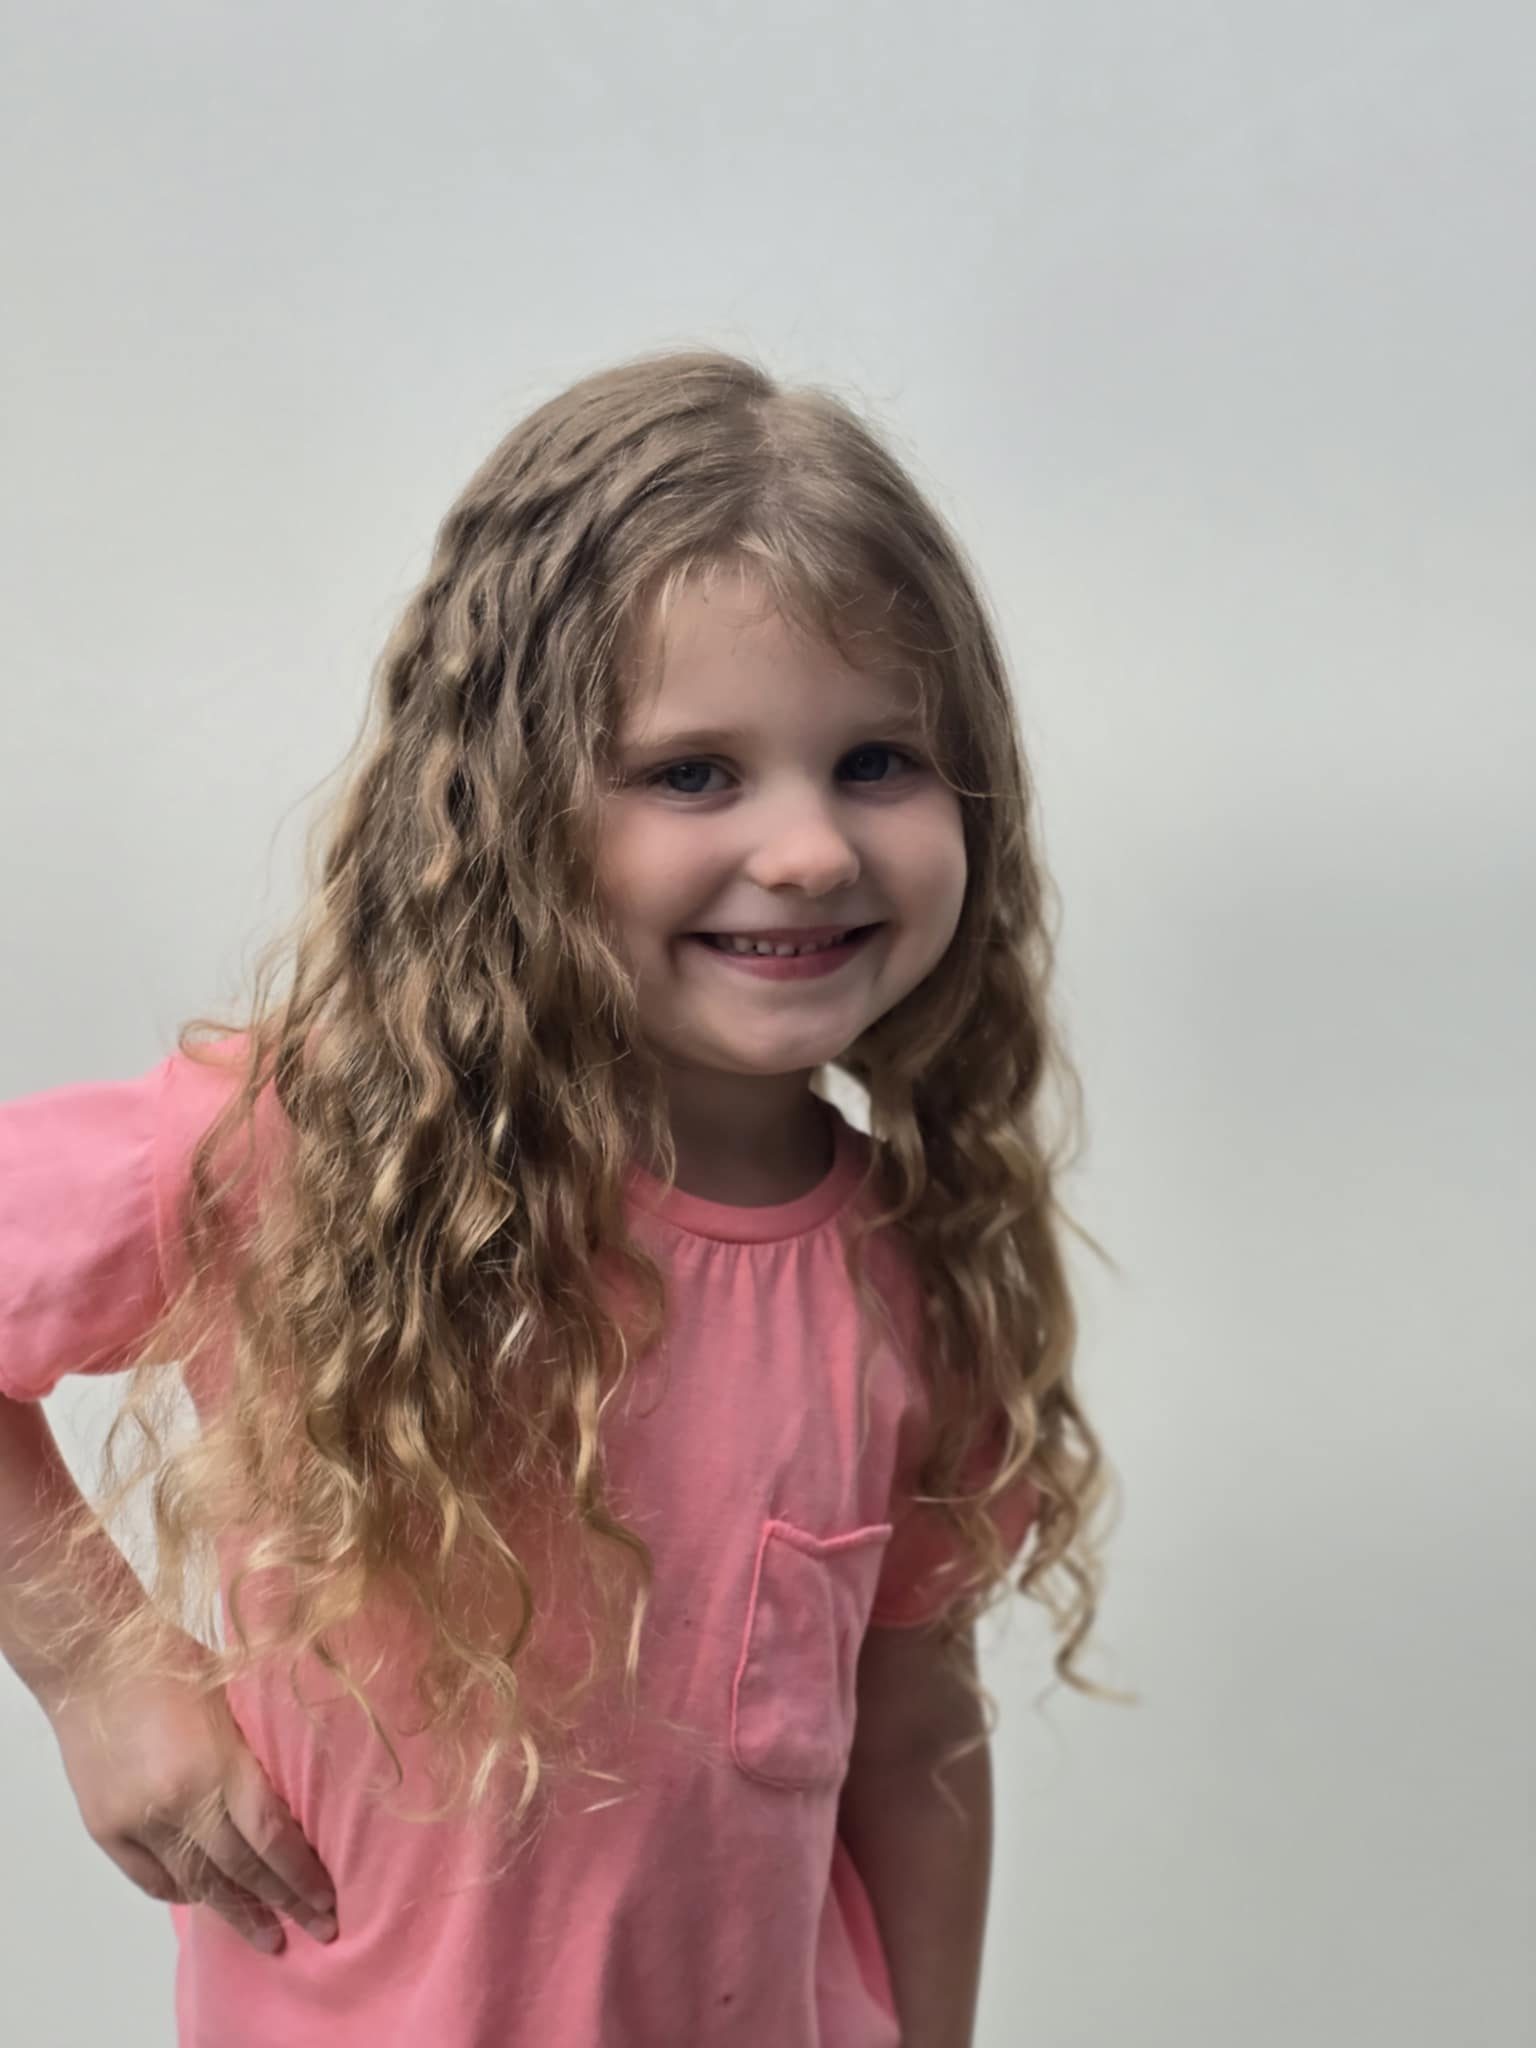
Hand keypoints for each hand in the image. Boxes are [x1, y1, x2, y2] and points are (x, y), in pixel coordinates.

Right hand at [45, 1638, 337, 1955]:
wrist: (93, 1656)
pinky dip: (183, 1891)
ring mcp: (138, 1822)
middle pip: (240, 1871)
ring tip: (267, 1935)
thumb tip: (296, 1792)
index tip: (329, 1901)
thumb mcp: (233, 1697)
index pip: (271, 1838)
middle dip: (282, 1904)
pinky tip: (208, 1899)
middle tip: (318, 1930)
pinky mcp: (106, 1829)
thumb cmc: (170, 1659)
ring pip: (196, 1883)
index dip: (302, 1876)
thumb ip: (256, 1752)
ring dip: (235, 1911)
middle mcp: (177, 1804)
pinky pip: (152, 1878)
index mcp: (217, 1765)